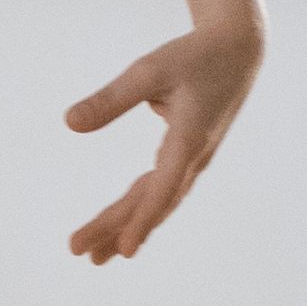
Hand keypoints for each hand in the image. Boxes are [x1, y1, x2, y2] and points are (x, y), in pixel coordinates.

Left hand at [61, 23, 258, 264]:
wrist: (237, 50)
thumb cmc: (193, 56)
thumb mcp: (149, 70)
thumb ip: (111, 99)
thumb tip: (69, 123)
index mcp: (188, 140)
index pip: (162, 190)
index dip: (142, 221)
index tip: (126, 251)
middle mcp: (193, 158)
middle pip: (151, 203)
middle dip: (115, 229)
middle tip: (77, 251)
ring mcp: (191, 160)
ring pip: (154, 201)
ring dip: (124, 226)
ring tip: (93, 255)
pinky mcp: (186, 156)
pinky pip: (158, 190)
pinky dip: (137, 209)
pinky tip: (118, 228)